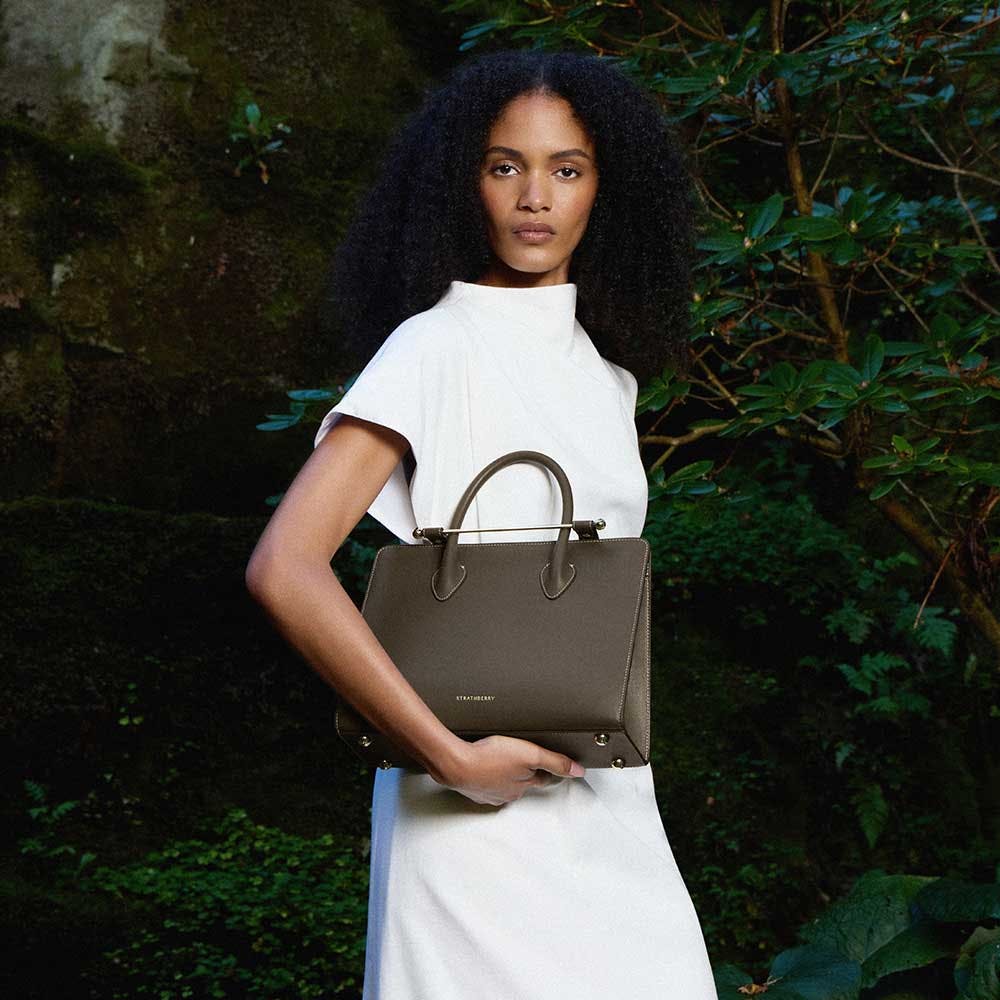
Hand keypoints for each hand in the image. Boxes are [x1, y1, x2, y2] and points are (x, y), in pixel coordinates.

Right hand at [433, 734, 585, 805]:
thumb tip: (579, 771)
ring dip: (503, 774)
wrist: (454, 764)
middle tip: (522, 758)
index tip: (548, 762)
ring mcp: (487, 792)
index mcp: (522, 786)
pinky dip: (485, 776)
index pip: (541, 778)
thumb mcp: (529, 754)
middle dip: (523, 772)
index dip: (546, 768)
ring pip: (502, 784)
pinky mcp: (471, 787)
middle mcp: (507, 793)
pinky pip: (483, 783)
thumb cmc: (489, 757)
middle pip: (522, 782)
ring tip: (501, 760)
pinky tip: (481, 765)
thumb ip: (555, 761)